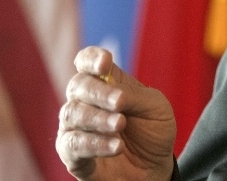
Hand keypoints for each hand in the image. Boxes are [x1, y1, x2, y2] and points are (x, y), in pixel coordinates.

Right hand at [57, 46, 176, 179]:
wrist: (156, 167)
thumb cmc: (153, 131)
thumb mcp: (154, 107)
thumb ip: (133, 96)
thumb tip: (112, 91)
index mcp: (105, 83)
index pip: (87, 61)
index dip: (91, 58)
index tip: (104, 63)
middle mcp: (85, 102)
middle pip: (77, 86)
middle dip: (98, 92)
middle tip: (119, 102)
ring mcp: (76, 128)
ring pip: (71, 114)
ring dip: (97, 118)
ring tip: (120, 125)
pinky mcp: (73, 156)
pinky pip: (72, 145)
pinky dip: (94, 144)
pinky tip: (116, 146)